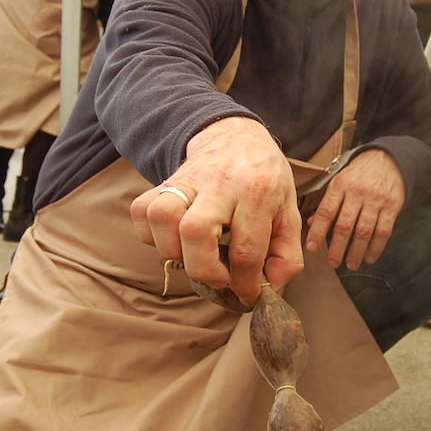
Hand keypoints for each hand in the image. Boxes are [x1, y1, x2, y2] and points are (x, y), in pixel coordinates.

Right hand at [130, 117, 302, 302]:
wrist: (236, 136)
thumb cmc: (264, 179)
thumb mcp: (289, 211)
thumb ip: (287, 253)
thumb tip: (272, 286)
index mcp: (257, 192)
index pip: (246, 250)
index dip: (245, 284)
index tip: (248, 293)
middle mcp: (219, 184)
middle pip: (195, 231)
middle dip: (204, 268)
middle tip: (218, 276)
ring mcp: (187, 181)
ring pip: (162, 217)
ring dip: (173, 250)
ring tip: (194, 256)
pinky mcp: (164, 182)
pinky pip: (142, 211)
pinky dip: (151, 234)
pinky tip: (174, 240)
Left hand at [305, 149, 405, 270]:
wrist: (388, 159)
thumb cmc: (358, 174)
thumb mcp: (339, 181)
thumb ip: (327, 203)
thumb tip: (310, 223)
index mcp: (340, 185)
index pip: (326, 212)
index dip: (318, 232)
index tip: (312, 249)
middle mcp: (357, 193)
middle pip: (345, 225)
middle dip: (337, 248)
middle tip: (332, 263)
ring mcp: (376, 200)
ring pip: (364, 231)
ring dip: (356, 251)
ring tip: (351, 264)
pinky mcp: (392, 206)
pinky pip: (384, 231)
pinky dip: (376, 247)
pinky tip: (370, 257)